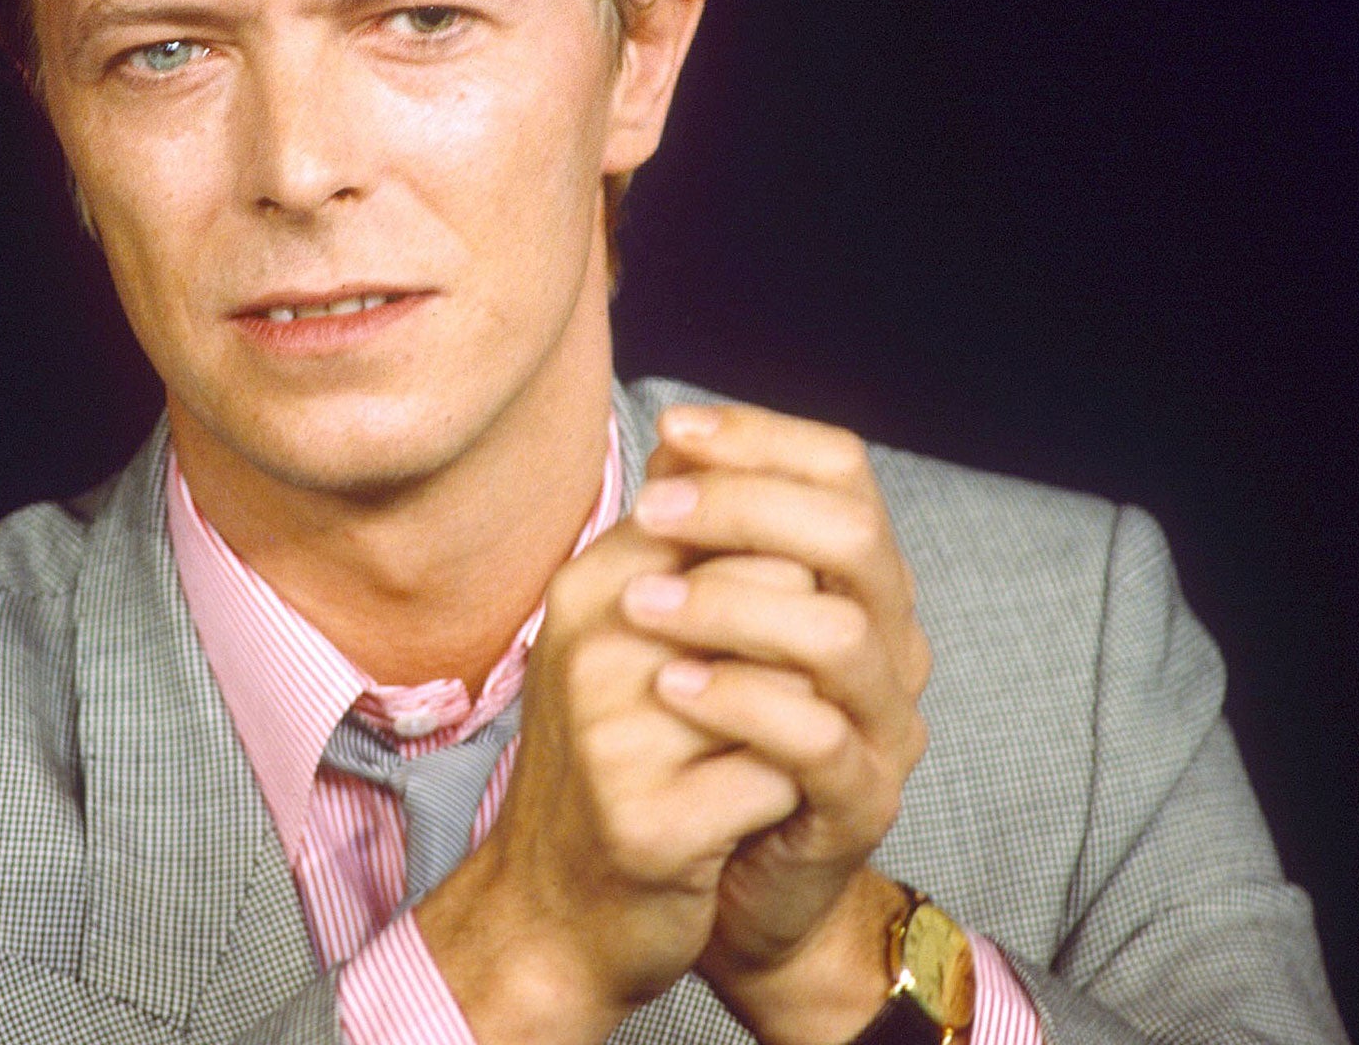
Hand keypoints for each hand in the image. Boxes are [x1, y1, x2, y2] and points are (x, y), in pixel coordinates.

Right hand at [414, 501, 802, 1044]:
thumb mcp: (625, 637)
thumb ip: (675, 547)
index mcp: (592, 584)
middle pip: (781, 585)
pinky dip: (786, 797)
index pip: (737, 514)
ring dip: (802, 721)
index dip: (794, 567)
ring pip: (792, 678)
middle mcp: (593, 642)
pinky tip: (744, 815)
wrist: (550, 914)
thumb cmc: (611, 764)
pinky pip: (781, 774)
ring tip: (757, 755)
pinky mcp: (650, 823)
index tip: (786, 619)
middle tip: (780, 700)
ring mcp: (614, 732)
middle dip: (808, 643)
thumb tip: (708, 443)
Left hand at [621, 403, 931, 1044]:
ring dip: (730, 603)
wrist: (714, 879)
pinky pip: (817, 739)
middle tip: (648, 512)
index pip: (842, 471)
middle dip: (743, 506)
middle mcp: (889, 638)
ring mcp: (884, 723)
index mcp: (856, 578)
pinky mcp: (861, 801)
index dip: (763, 438)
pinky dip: (738, 701)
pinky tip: (670, 687)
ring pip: (839, 633)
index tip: (675, 431)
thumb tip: (676, 434)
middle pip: (852, 534)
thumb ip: (701, 536)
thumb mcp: (696, 621)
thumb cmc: (701, 734)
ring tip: (640, 605)